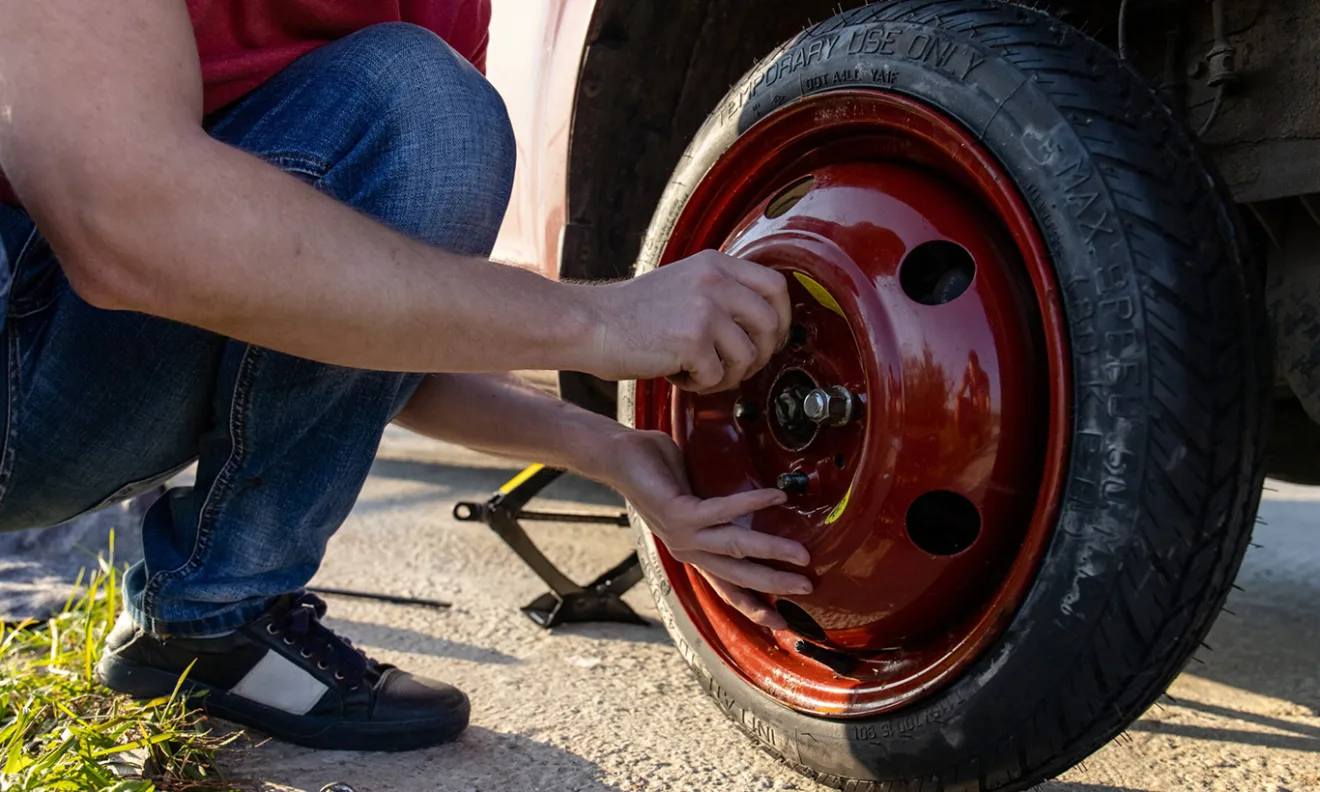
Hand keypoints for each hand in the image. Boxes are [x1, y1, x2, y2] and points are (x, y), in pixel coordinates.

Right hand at [588, 251, 790, 392]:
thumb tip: (761, 324)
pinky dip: (701, 385)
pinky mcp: (692, 340)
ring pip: (748, 356)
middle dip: (760, 354)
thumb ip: (720, 293)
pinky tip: (679, 375)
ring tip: (699, 371)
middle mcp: (714, 281)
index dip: (781, 318)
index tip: (770, 337)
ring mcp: (705, 309)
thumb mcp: (683, 283)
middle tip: (736, 366)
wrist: (590, 324)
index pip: (776, 286)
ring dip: (728, 374)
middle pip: (771, 324)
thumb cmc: (630, 312)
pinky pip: (718, 376)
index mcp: (715, 264)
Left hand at [597, 429, 810, 629]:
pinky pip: (722, 511)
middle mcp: (688, 549)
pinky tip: (775, 497)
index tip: (781, 622)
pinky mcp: (679, 513)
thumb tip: (760, 503)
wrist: (620, 457)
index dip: (754, 606)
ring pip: (735, 548)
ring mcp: (682, 534)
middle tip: (807, 588)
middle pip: (737, 575)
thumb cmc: (658, 473)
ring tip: (801, 554)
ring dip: (771, 551)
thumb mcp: (696, 498)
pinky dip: (751, 503)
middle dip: (774, 585)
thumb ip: (722, 509)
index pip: (727, 587)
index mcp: (694, 550)